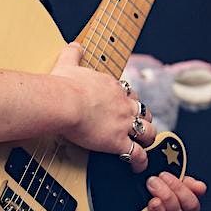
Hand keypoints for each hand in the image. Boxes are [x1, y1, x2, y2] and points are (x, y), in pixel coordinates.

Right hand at [51, 44, 157, 171]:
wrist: (63, 102)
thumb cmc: (63, 85)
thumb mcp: (67, 63)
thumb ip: (73, 53)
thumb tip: (75, 45)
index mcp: (111, 86)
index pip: (128, 92)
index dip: (128, 99)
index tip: (124, 104)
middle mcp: (122, 104)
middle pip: (143, 111)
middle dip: (142, 118)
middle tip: (138, 125)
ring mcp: (123, 123)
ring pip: (147, 132)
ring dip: (146, 138)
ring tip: (143, 144)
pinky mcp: (118, 142)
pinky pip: (136, 154)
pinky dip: (140, 161)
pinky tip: (138, 165)